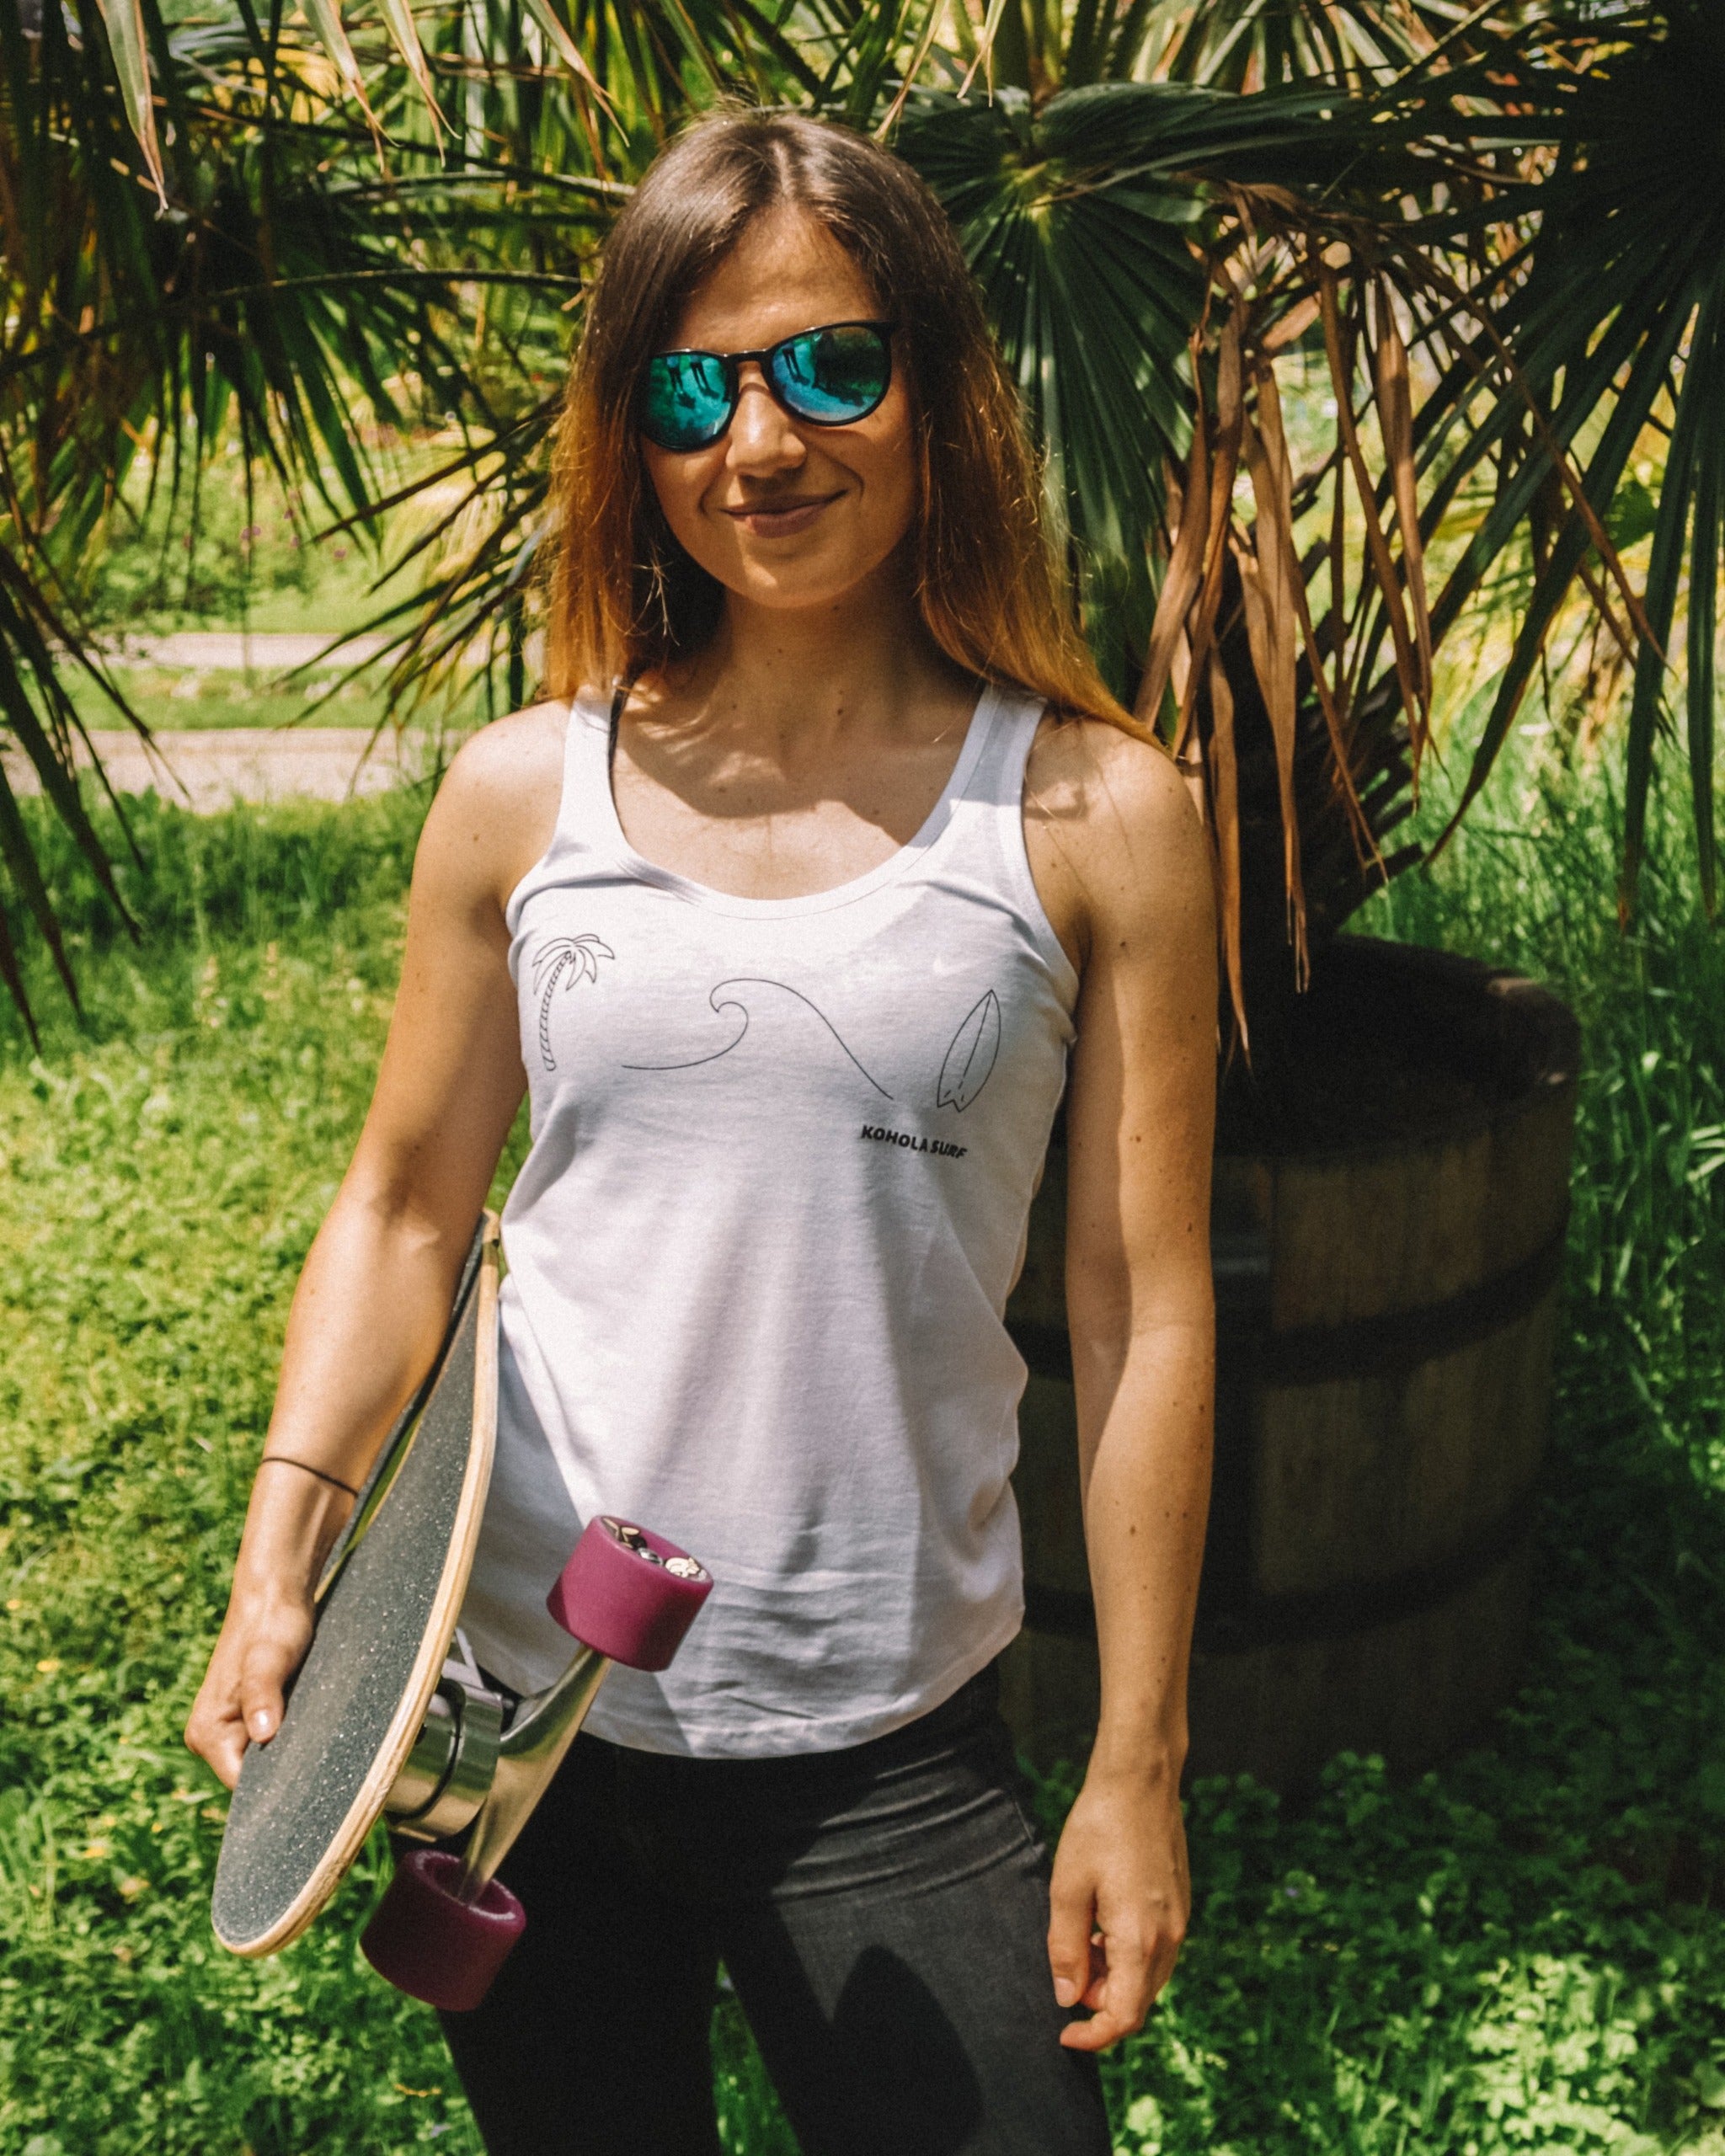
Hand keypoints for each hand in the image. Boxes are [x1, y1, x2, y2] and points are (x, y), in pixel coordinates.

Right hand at [184, 1576, 316, 1789]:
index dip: (275, 1790)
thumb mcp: (271, 1660)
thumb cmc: (273, 1623)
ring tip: (319, 1742)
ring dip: (289, 1754)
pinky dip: (290, 1739)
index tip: (310, 1781)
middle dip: (284, 1772)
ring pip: (264, 1760)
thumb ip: (264, 1695)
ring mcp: (228, 1728)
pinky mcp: (246, 1717)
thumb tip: (263, 1735)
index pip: (242, 1788)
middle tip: (322, 1761)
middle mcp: (209, 1737)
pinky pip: (269, 1742)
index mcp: (207, 1734)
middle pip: (253, 1778)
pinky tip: (312, 1731)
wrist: (276, 1595)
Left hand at [1046, 1763, 1188, 2050]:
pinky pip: (1156, 1950)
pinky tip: (1101, 1921)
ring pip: (1148, 1977)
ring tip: (1079, 1938)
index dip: (1093, 2036)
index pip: (1124, 2017)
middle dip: (1100, 2002)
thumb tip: (1067, 1996)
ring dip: (1114, 1977)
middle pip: (1138, 2001)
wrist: (1140, 1779)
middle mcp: (1169, 1938)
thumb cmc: (1098, 1827)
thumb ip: (1065, 1947)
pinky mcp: (1179, 1903)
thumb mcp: (1067, 1887)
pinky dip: (1127, 1954)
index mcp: (1141, 1940)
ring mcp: (1179, 1920)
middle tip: (1065, 1970)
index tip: (1064, 2032)